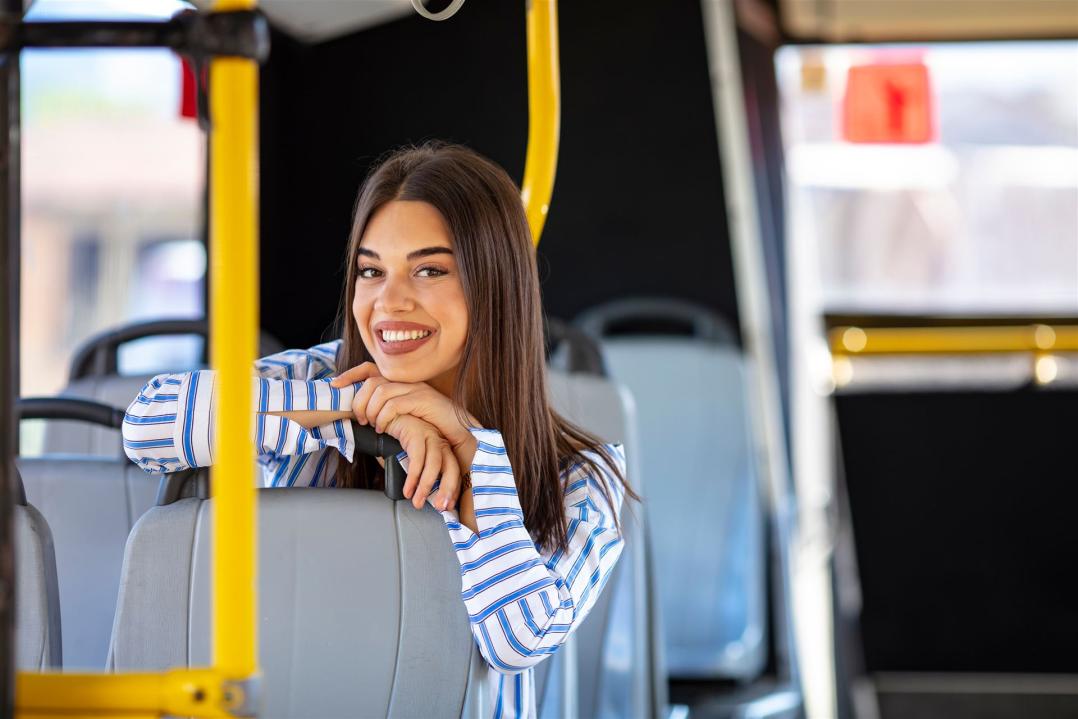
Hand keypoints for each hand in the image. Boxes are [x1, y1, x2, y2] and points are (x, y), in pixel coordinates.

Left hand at [332, 362, 477, 465]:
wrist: (460, 432)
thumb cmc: (432, 427)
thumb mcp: (405, 416)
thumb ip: (387, 411)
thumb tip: (362, 417)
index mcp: (401, 382)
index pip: (370, 368)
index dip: (351, 374)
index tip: (335, 384)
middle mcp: (407, 381)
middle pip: (371, 381)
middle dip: (358, 400)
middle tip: (358, 419)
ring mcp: (415, 388)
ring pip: (380, 392)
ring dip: (370, 411)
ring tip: (371, 425)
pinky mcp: (422, 400)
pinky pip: (393, 404)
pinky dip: (383, 418)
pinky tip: (383, 428)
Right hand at [383, 413, 461, 511]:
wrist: (383, 415)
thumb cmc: (396, 437)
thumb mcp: (408, 458)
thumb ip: (415, 474)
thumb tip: (418, 497)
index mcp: (441, 446)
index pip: (454, 469)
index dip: (452, 488)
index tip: (447, 505)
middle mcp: (439, 440)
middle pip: (451, 467)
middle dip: (447, 489)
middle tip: (440, 507)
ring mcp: (429, 435)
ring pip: (434, 465)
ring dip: (426, 487)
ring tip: (417, 502)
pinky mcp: (416, 432)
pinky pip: (417, 459)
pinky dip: (413, 478)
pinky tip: (407, 490)